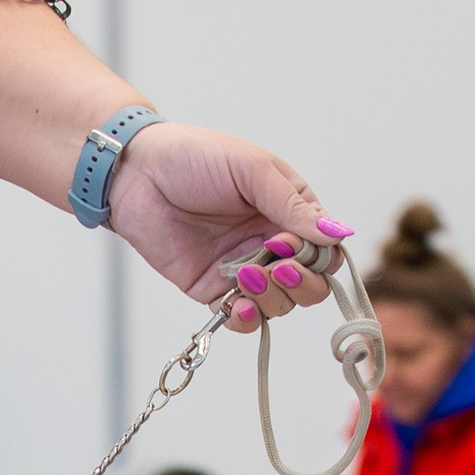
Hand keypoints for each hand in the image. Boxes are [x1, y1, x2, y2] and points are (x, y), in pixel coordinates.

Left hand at [104, 123, 351, 329]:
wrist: (136, 173)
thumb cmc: (194, 157)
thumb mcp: (251, 169)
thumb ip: (293, 205)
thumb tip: (338, 234)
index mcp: (289, 210)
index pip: (326, 249)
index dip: (319, 258)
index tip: (291, 246)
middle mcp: (272, 242)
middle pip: (311, 284)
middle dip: (301, 284)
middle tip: (275, 267)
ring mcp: (245, 268)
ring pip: (281, 304)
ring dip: (273, 299)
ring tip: (247, 276)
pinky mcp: (214, 288)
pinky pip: (243, 316)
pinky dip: (248, 317)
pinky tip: (239, 305)